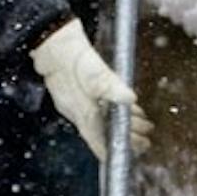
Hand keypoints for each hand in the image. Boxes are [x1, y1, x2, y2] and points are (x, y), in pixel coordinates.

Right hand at [29, 20, 152, 158]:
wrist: (51, 41)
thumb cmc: (70, 56)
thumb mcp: (92, 71)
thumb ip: (110, 85)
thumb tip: (129, 98)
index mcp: (82, 112)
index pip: (98, 142)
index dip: (114, 151)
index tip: (131, 154)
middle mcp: (78, 112)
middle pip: (104, 133)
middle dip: (126, 137)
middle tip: (146, 139)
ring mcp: (76, 102)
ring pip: (102, 121)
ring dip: (123, 123)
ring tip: (142, 122)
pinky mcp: (77, 92)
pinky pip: (97, 109)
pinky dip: (113, 111)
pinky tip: (124, 106)